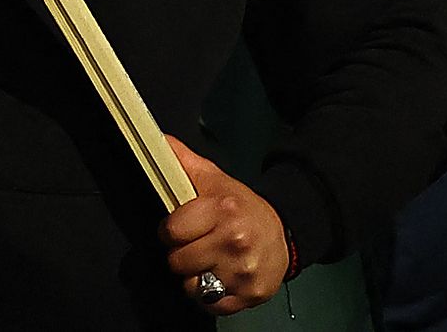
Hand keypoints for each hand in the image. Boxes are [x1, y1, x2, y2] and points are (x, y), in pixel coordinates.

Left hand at [158, 139, 292, 311]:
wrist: (285, 232)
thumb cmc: (244, 209)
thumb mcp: (217, 181)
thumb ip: (185, 163)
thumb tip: (160, 141)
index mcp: (223, 210)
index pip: (171, 231)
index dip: (171, 231)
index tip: (182, 229)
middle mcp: (234, 241)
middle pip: (178, 261)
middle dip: (183, 254)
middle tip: (199, 245)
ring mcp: (242, 271)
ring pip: (191, 286)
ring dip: (196, 277)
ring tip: (210, 262)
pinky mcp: (249, 294)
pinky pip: (210, 305)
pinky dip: (210, 296)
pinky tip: (220, 278)